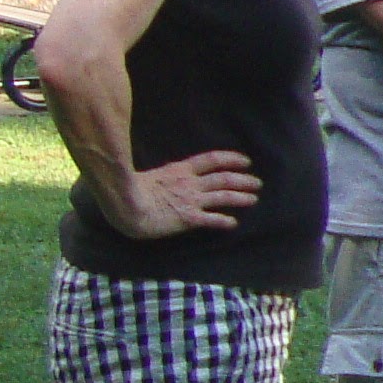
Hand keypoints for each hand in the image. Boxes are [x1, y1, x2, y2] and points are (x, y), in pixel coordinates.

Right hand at [109, 150, 259, 239]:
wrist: (125, 205)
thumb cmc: (131, 190)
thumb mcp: (153, 175)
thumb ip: (168, 175)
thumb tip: (174, 174)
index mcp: (180, 170)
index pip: (212, 159)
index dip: (231, 159)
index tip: (245, 162)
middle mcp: (190, 183)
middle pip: (223, 178)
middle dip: (243, 180)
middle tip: (257, 183)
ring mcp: (190, 200)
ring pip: (223, 196)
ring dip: (241, 197)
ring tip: (254, 199)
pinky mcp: (188, 218)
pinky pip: (211, 219)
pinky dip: (224, 221)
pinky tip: (233, 223)